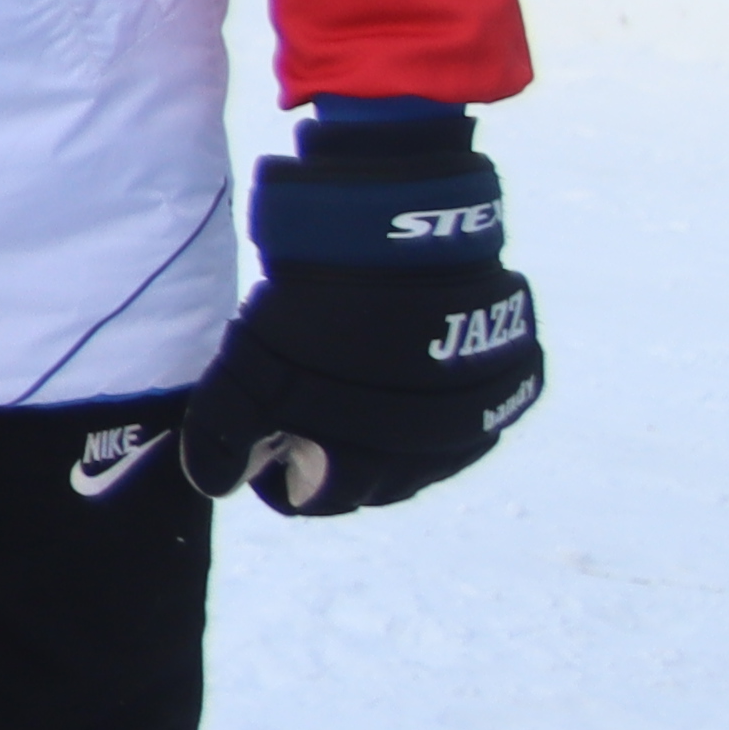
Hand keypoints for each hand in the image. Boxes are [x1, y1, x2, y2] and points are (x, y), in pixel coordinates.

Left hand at [180, 112, 541, 514]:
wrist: (399, 230)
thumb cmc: (317, 306)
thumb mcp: (248, 366)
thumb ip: (225, 433)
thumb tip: (214, 483)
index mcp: (368, 465)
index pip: (318, 499)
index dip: (285, 474)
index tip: (272, 437)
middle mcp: (433, 457)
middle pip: (376, 484)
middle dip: (339, 457)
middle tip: (310, 408)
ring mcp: (481, 420)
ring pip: (428, 456)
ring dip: (394, 438)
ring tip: (360, 390)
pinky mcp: (514, 380)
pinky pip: (476, 418)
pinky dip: (444, 408)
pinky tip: (415, 380)